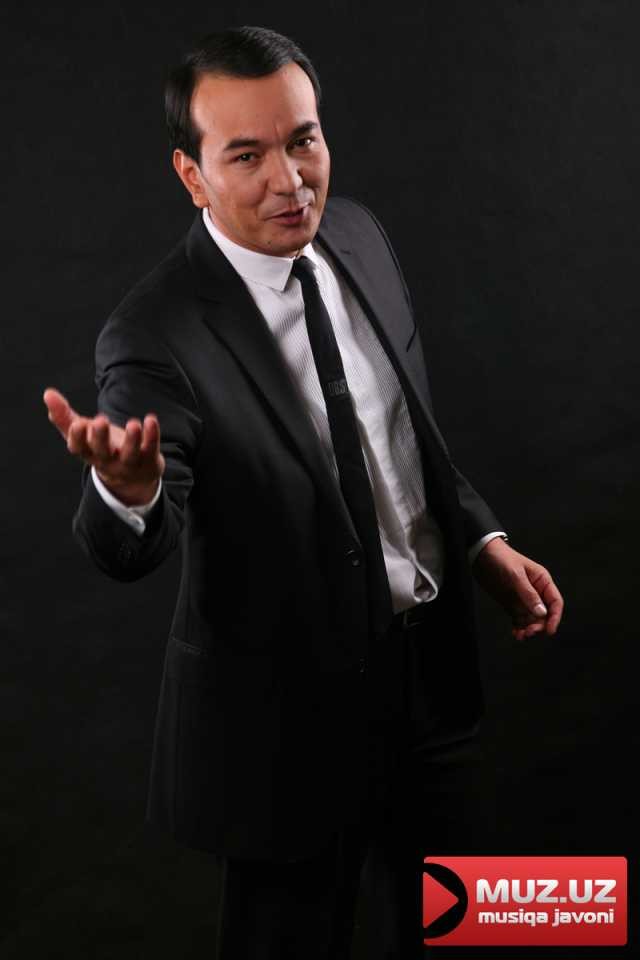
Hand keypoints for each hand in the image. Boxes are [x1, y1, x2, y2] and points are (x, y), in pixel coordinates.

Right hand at [43, 387, 164, 505]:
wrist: (133, 477)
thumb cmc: (103, 448)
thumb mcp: (84, 434)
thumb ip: (65, 416)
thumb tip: (47, 393)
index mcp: (89, 453)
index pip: (78, 448)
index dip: (77, 437)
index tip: (77, 424)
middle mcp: (108, 460)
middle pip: (102, 451)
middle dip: (100, 437)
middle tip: (100, 420)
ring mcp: (129, 463)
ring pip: (130, 454)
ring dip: (132, 439)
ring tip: (133, 423)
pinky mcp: (149, 460)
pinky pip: (151, 448)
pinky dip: (152, 435)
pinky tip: (151, 420)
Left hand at [472, 537, 563, 640]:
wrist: (481, 555)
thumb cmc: (502, 558)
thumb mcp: (516, 575)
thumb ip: (529, 594)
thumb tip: (542, 613)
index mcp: (542, 581)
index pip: (555, 602)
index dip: (554, 617)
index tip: (549, 630)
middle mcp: (535, 592)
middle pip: (544, 614)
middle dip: (539, 625)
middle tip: (529, 632)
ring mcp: (523, 599)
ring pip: (532, 619)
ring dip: (529, 629)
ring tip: (521, 635)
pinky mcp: (512, 605)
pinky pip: (519, 620)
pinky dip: (519, 628)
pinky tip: (516, 633)